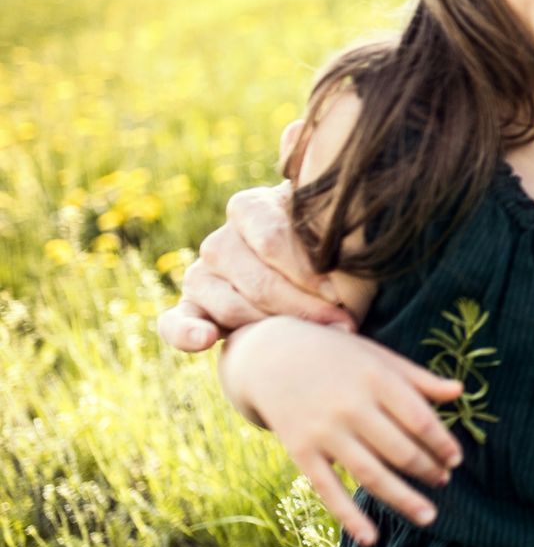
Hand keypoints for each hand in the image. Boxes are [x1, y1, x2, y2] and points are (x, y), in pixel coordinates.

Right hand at [156, 179, 356, 352]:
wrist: (316, 281)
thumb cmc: (335, 254)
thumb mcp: (340, 238)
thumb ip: (337, 242)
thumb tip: (345, 262)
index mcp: (252, 207)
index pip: (272, 238)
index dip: (307, 270)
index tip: (338, 293)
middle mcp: (221, 239)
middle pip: (257, 280)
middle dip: (302, 307)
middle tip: (342, 324)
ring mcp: (201, 274)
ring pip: (230, 305)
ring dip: (273, 327)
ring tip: (312, 339)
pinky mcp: (191, 309)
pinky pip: (175, 323)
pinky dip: (187, 333)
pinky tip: (206, 339)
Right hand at [225, 316, 465, 544]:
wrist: (274, 357)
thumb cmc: (340, 357)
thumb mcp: (380, 358)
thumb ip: (419, 379)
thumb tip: (460, 391)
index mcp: (376, 379)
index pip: (419, 418)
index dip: (441, 442)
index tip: (456, 459)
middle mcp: (351, 407)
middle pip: (399, 449)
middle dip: (426, 470)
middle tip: (443, 480)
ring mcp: (324, 432)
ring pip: (370, 474)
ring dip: (402, 499)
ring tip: (428, 516)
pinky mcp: (301, 453)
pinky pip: (328, 490)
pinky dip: (349, 516)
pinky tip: (371, 538)